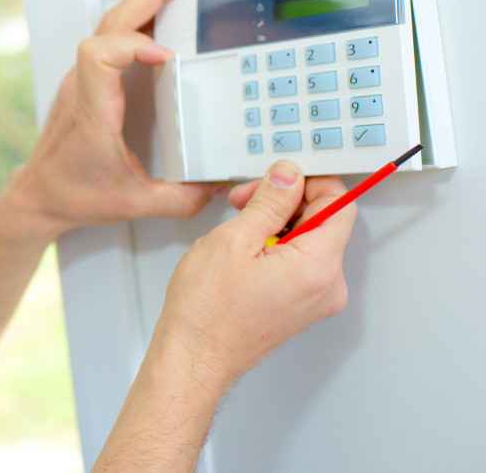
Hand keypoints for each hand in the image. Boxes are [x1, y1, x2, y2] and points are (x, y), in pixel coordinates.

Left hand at [6, 0, 222, 241]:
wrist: (36, 195)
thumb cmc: (70, 194)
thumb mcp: (134, 203)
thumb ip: (181, 199)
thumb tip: (216, 186)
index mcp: (93, 111)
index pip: (100, 53)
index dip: (135, 43)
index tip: (166, 55)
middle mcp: (83, 88)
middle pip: (109, 22)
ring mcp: (81, 81)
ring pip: (106, 23)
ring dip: (142, 0)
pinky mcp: (85, 83)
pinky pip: (107, 37)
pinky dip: (135, 20)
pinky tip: (156, 19)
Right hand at [154, 160, 355, 389]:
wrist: (194, 356)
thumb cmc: (207, 311)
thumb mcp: (234, 239)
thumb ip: (270, 201)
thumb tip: (289, 176)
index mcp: (318, 267)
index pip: (339, 204)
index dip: (309, 183)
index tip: (280, 178)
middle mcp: (327, 286)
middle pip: (324, 221)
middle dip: (286, 202)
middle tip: (246, 201)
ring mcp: (315, 299)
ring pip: (309, 240)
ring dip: (277, 223)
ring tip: (238, 229)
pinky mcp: (301, 306)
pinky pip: (300, 262)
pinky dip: (276, 246)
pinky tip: (244, 250)